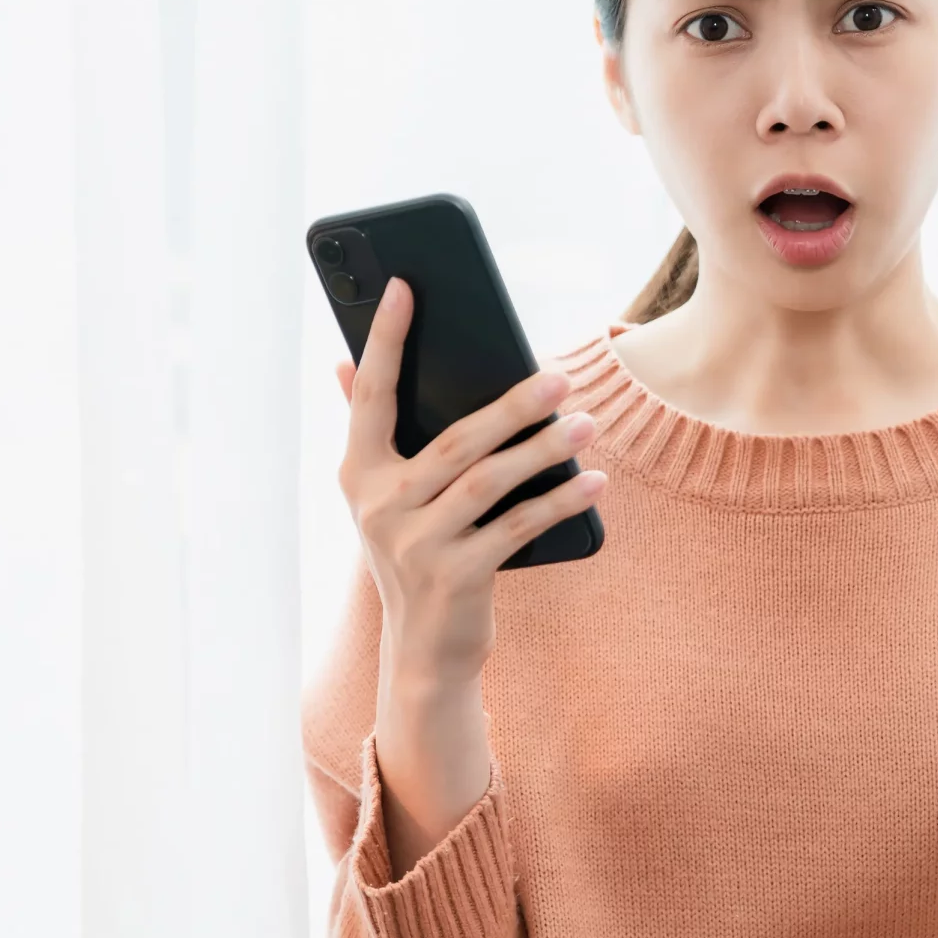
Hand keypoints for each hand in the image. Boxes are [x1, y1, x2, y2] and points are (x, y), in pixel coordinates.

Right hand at [336, 278, 606, 871]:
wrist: (423, 652)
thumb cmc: (416, 552)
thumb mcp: (384, 496)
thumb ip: (370, 429)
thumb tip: (342, 362)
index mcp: (358, 474)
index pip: (369, 393)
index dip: (384, 339)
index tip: (404, 285)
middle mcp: (379, 506)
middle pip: (453, 439)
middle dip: (510, 403)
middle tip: (559, 373)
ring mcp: (415, 546)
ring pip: (490, 480)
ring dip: (544, 449)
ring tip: (585, 422)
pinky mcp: (456, 579)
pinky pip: (517, 526)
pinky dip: (559, 500)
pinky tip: (594, 480)